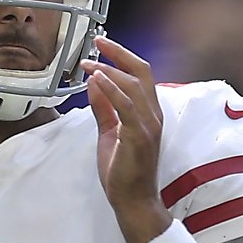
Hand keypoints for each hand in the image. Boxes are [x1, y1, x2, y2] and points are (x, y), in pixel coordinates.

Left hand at [81, 35, 169, 242]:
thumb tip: (93, 84)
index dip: (122, 57)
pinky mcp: (139, 137)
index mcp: (149, 113)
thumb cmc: (123, 171)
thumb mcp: (109, 132)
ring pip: (133, 86)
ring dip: (109, 70)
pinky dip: (112, 90)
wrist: (132, 200)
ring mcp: (149, 126)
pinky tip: (97, 80)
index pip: (140, 75)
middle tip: (96, 42)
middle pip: (141, 72)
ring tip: (89, 63)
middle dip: (118, 53)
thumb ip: (103, 108)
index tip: (101, 46)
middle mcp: (153, 115)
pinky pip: (127, 106)